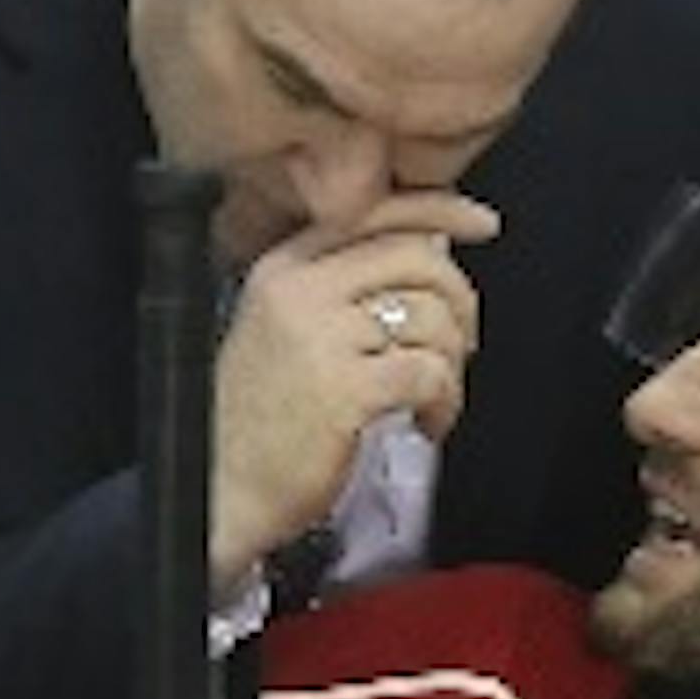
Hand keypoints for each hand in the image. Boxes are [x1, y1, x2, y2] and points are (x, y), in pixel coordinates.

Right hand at [211, 192, 496, 588]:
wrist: (218, 488)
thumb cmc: (257, 421)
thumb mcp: (287, 331)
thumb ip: (345, 288)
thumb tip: (431, 252)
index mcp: (284, 268)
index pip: (375, 212)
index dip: (441, 210)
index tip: (482, 222)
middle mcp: (299, 291)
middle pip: (417, 258)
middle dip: (460, 302)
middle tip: (459, 345)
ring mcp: (320, 338)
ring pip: (432, 318)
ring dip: (452, 366)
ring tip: (433, 400)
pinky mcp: (345, 389)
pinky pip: (429, 372)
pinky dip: (445, 401)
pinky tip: (426, 422)